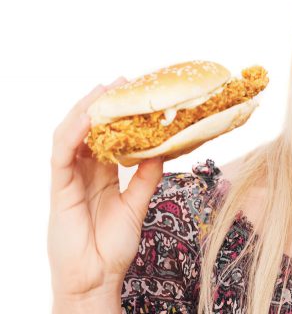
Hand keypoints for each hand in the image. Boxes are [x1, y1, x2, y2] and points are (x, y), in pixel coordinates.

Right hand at [47, 77, 164, 297]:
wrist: (97, 280)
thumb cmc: (113, 247)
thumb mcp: (137, 204)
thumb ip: (147, 176)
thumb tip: (163, 149)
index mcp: (102, 175)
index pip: (109, 136)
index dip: (120, 115)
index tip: (137, 93)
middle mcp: (84, 172)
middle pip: (90, 129)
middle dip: (103, 104)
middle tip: (123, 81)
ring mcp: (69, 179)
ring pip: (71, 135)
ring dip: (86, 110)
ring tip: (104, 91)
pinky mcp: (58, 189)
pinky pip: (61, 155)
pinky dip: (72, 134)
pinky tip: (87, 118)